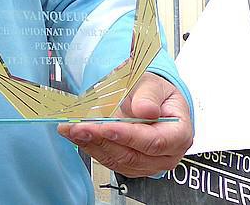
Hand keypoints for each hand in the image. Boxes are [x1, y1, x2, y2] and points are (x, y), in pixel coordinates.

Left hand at [57, 73, 192, 177]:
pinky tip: (76, 135)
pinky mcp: (130, 165)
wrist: (148, 99)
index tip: (107, 127)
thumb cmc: (154, 93)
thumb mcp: (153, 84)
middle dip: (102, 140)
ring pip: (117, 160)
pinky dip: (90, 147)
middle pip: (132, 155)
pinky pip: (109, 160)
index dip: (129, 136)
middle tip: (79, 127)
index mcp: (178, 134)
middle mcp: (166, 154)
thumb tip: (145, 110)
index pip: (154, 142)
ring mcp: (148, 163)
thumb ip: (148, 96)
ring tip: (71, 129)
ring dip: (91, 145)